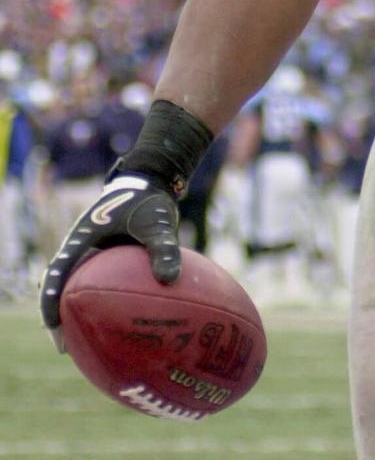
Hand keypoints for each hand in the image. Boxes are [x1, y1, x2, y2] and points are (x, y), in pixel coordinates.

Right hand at [39, 173, 180, 351]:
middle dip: (57, 315)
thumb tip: (170, 280)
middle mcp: (82, 248)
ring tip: (83, 344)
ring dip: (75, 311)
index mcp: (83, 238)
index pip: (57, 273)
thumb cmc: (149, 200)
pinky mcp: (104, 258)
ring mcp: (91, 253)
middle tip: (64, 346)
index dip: (50, 300)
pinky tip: (114, 326)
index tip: (52, 325)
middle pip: (60, 286)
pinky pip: (95, 284)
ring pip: (75, 286)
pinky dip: (97, 303)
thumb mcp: (158, 221)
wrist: (151, 183)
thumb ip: (164, 247)